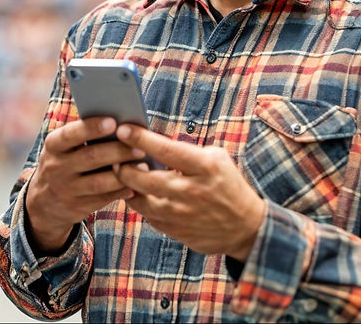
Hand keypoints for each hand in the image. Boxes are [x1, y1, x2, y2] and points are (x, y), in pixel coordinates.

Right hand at [25, 117, 146, 253]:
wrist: (44, 202)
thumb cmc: (64, 162)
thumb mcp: (63, 148)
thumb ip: (83, 136)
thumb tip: (119, 125)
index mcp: (53, 146)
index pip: (71, 134)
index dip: (92, 128)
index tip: (113, 122)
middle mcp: (57, 167)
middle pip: (92, 157)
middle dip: (118, 151)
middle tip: (140, 146)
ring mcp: (66, 189)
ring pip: (100, 181)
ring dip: (124, 173)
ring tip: (144, 165)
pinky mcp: (76, 207)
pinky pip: (103, 199)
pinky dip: (121, 191)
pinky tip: (135, 185)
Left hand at [115, 124, 266, 261]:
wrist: (245, 227)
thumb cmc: (227, 184)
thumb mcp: (216, 159)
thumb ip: (187, 151)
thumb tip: (152, 144)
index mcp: (204, 167)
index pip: (166, 150)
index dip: (141, 139)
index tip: (123, 129)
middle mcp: (192, 191)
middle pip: (145, 179)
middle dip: (124, 167)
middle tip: (115, 157)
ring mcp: (182, 214)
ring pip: (141, 201)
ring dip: (127, 186)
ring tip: (122, 175)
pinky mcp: (176, 231)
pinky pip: (147, 216)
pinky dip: (139, 203)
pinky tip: (136, 192)